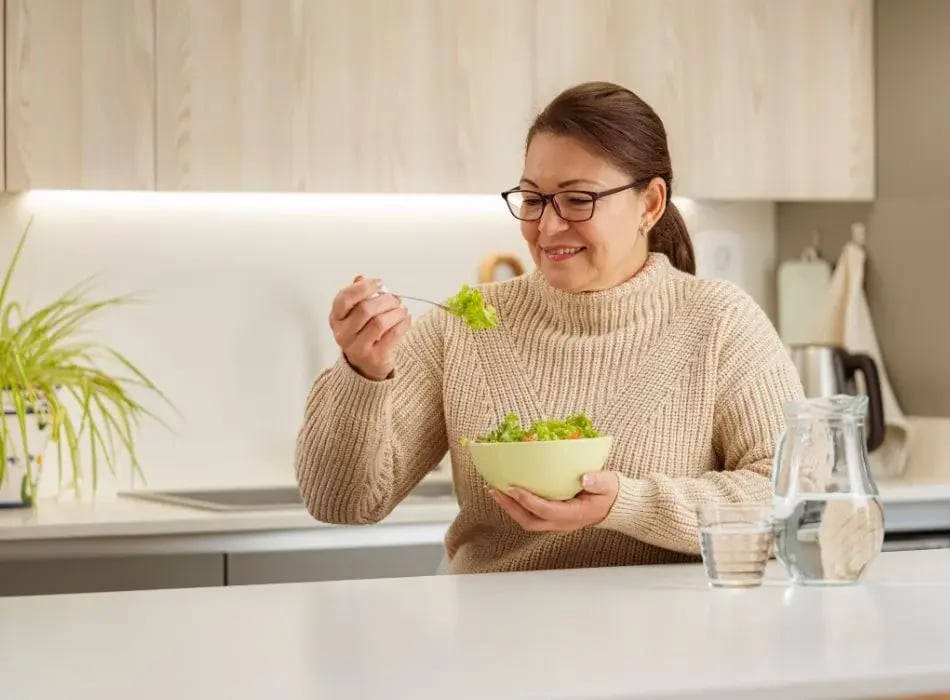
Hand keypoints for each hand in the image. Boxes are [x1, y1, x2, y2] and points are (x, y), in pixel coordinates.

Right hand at [329, 275, 410, 380]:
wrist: (366, 364)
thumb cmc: (363, 333)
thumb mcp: (355, 314)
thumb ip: (358, 296)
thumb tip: (362, 278)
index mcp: (336, 319)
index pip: (344, 298)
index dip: (363, 287)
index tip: (379, 283)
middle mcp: (343, 334)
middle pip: (365, 309)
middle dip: (386, 300)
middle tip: (396, 299)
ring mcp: (357, 347)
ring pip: (380, 322)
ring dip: (396, 312)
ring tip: (402, 310)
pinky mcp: (374, 357)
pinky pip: (392, 335)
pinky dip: (403, 324)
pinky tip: (405, 319)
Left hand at [489, 471, 619, 532]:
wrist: (614, 506)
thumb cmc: (610, 492)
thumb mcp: (609, 484)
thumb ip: (598, 482)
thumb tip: (585, 479)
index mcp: (574, 515)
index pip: (546, 511)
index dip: (528, 500)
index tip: (513, 487)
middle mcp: (562, 523)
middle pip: (530, 521)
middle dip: (509, 506)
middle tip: (494, 489)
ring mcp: (556, 524)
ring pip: (527, 521)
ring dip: (509, 507)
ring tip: (494, 490)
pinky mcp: (552, 520)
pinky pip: (530, 517)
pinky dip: (516, 507)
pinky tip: (508, 493)